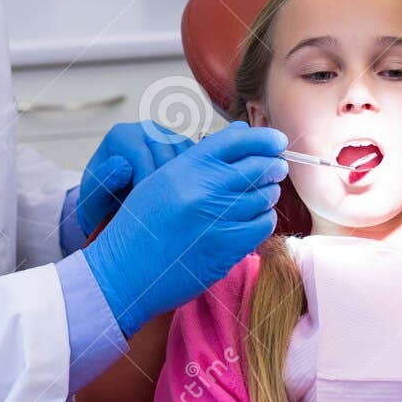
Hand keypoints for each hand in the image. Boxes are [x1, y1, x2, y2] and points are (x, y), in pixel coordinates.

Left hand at [77, 119, 197, 237]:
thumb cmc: (100, 198)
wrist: (111, 199)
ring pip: (186, 154)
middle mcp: (146, 129)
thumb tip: (122, 165)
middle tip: (167, 209)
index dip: (146, 181)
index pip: (141, 155)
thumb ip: (105, 180)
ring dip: (185, 179)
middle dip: (167, 182)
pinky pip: (197, 159)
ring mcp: (167, 135)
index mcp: (121, 135)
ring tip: (177, 204)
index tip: (148, 206)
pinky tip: (187, 196)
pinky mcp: (183, 147)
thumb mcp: (93, 194)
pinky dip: (195, 177)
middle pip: (166, 152)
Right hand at [82, 122, 286, 336]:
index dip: (264, 138)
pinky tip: (254, 220)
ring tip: (261, 196)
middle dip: (274, 166)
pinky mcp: (227, 246)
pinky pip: (263, 224)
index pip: (237, 139)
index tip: (277, 141)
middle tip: (277, 168)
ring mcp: (217, 217)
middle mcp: (204, 188)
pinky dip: (264, 219)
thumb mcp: (162, 179)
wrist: (124, 271)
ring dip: (268, 194)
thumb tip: (241, 130)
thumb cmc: (143, 225)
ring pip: (265, 196)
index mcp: (186, 166)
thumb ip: (202, 156)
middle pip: (259, 166)